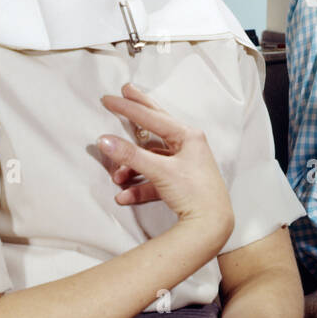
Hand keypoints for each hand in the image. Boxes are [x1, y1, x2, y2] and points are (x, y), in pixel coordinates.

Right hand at [97, 84, 233, 239]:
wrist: (211, 225)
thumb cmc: (194, 192)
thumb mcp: (161, 171)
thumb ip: (131, 155)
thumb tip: (104, 140)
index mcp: (188, 136)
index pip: (152, 117)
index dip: (128, 108)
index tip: (108, 99)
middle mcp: (187, 146)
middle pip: (155, 126)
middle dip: (137, 112)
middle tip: (124, 92)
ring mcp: (184, 164)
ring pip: (151, 158)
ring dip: (131, 168)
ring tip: (116, 177)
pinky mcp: (180, 183)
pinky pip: (154, 180)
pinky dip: (139, 187)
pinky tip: (124, 197)